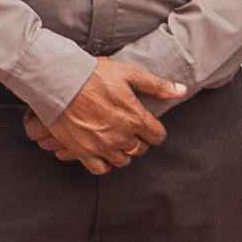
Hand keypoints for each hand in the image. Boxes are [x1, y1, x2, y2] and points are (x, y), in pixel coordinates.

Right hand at [29, 57, 164, 170]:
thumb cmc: (93, 74)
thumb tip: (181, 90)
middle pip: (140, 150)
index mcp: (135, 118)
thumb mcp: (128, 73)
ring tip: (115, 139)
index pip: (157, 136)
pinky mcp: (83, 151)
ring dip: (122, 151)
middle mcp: (121, 136)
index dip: (154, 130)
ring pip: (122, 160)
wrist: (60, 81)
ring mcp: (102, 146)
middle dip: (138, 141)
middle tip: (130, 130)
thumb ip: (156, 85)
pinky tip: (102, 153)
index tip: (147, 125)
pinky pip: (100, 168)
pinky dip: (104, 164)